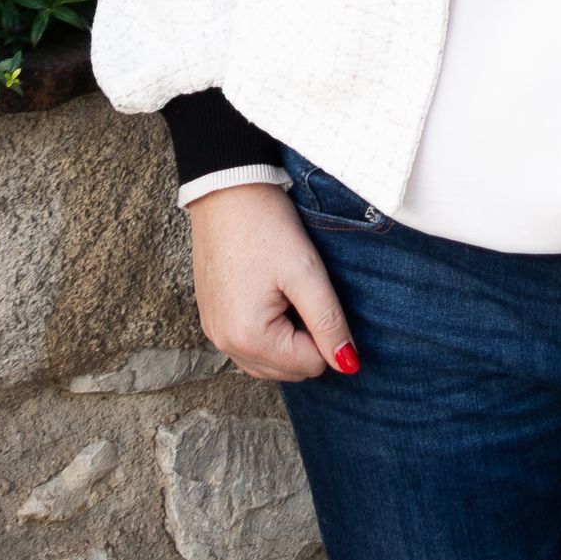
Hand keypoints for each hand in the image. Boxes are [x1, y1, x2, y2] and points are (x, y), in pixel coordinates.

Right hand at [185, 182, 361, 382]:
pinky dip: (267, 331)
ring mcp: (214, 333)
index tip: (317, 293)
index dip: (326, 332)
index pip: (310, 365)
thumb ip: (329, 323)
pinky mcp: (212, 318)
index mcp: (248, 337)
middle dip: (306, 338)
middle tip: (302, 291)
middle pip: (287, 370)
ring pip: (268, 362)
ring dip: (287, 337)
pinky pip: (248, 345)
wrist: (225, 189)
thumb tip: (348, 365)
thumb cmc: (265, 227)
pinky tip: (270, 293)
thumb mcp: (307, 272)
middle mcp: (225, 344)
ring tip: (287, 291)